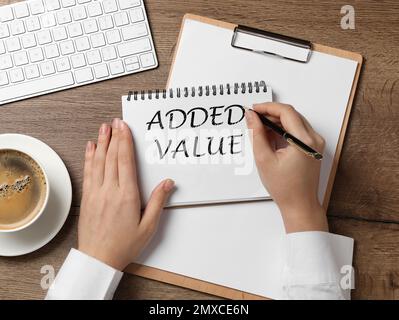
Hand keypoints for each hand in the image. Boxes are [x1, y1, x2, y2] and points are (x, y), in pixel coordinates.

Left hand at [78, 119, 174, 270]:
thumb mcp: (148, 226)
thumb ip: (158, 202)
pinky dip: (89, 158)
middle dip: (114, 137)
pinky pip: (88, 172)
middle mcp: (110, 191)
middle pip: (111, 157)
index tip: (124, 127)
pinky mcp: (88, 198)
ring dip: (101, 143)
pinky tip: (90, 148)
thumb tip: (168, 183)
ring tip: (103, 128)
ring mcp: (96, 193)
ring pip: (98, 162)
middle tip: (115, 122)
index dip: (124, 141)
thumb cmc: (124, 245)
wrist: (98, 259)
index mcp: (127, 196)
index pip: (125, 161)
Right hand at [245, 103, 327, 232]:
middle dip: (271, 113)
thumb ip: (256, 134)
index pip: (286, 112)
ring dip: (276, 121)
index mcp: (304, 141)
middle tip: (253, 118)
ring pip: (294, 121)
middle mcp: (314, 139)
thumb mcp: (264, 159)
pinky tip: (270, 136)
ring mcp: (315, 143)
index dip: (268, 107)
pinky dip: (283, 130)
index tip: (254, 109)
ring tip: (259, 128)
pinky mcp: (313, 147)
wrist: (299, 205)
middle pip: (291, 115)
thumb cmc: (285, 188)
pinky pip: (297, 131)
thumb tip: (251, 117)